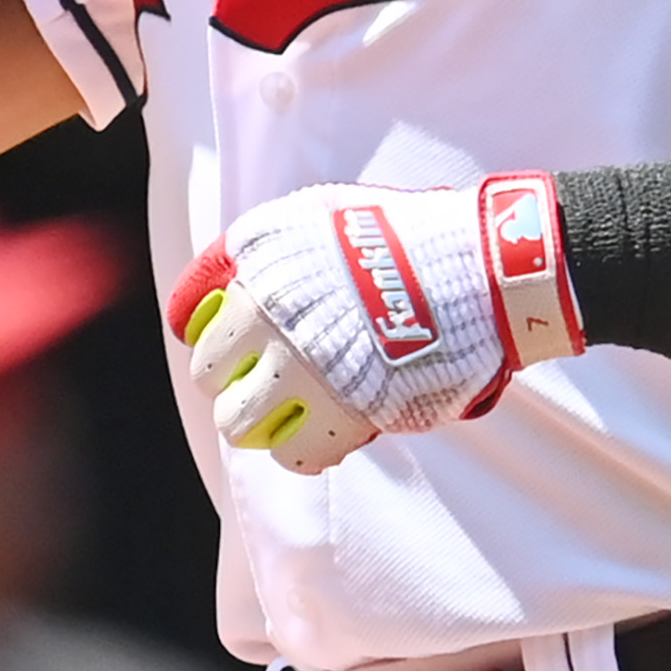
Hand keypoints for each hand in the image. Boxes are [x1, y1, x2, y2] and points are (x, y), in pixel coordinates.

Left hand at [167, 174, 583, 476]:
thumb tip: (200, 307)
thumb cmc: (400, 236)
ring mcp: (304, 368)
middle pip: (211, 378)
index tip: (234, 351)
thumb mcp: (312, 215)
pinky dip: (306, 450)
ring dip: (265, 422)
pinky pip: (296, 455)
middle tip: (266, 383)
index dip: (215, 341)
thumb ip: (254, 251)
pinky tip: (326, 432)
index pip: (195, 324)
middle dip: (235, 383)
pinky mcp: (342, 412)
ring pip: (241, 425)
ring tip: (296, 412)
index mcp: (260, 267)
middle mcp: (270, 317)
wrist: (475, 268)